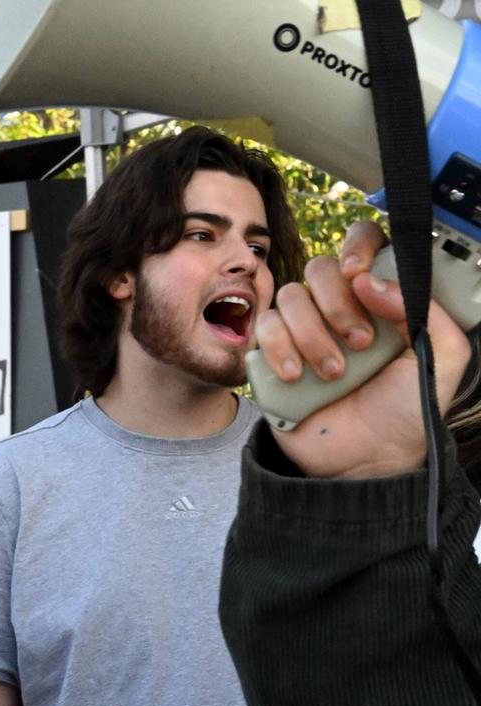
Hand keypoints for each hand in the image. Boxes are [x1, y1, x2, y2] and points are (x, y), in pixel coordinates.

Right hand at [254, 222, 470, 478]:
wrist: (366, 460)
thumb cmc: (406, 411)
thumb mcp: (442, 359)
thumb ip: (424, 311)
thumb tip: (369, 281)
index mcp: (382, 300)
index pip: (364, 244)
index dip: (357, 247)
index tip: (360, 274)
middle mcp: (341, 307)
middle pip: (320, 267)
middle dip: (338, 304)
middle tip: (361, 342)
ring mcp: (304, 328)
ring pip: (290, 297)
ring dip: (313, 335)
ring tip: (336, 373)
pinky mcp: (273, 352)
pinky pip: (263, 327)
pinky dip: (279, 349)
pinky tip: (299, 377)